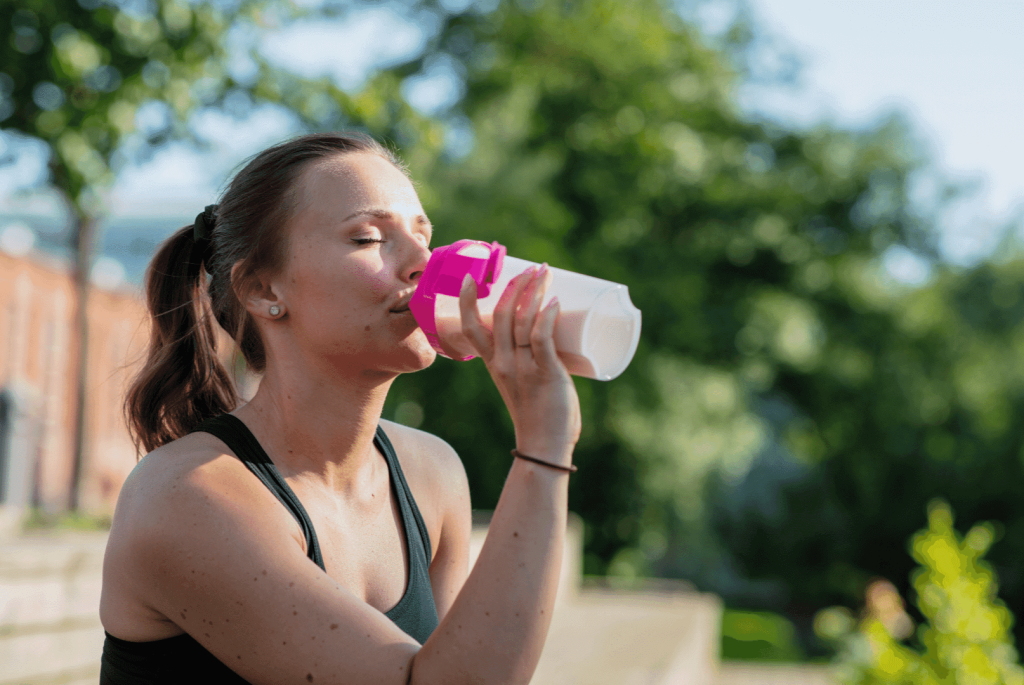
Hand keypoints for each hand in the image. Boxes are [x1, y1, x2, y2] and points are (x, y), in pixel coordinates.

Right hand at [458, 265, 581, 464]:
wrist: (544, 446)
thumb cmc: (537, 415)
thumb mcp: (521, 383)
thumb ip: (530, 361)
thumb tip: (551, 335)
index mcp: (492, 364)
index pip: (471, 327)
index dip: (468, 300)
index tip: (473, 276)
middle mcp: (503, 362)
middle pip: (500, 314)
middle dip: (515, 285)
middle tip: (533, 268)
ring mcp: (523, 367)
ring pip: (522, 320)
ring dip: (534, 291)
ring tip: (546, 272)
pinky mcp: (545, 373)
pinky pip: (541, 337)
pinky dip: (546, 316)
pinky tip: (554, 301)